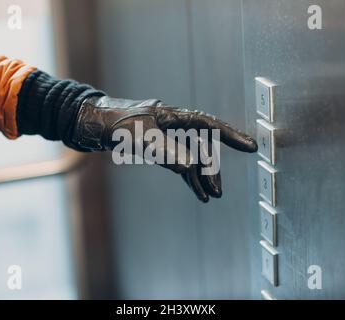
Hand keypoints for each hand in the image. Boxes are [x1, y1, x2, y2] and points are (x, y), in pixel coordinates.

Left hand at [70, 96, 256, 201]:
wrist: (94, 125)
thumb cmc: (116, 124)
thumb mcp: (140, 137)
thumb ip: (166, 151)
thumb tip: (190, 166)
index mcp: (175, 116)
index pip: (209, 125)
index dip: (231, 135)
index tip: (250, 146)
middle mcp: (176, 126)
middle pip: (202, 147)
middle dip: (211, 169)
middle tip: (217, 191)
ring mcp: (169, 138)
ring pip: (193, 158)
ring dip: (201, 177)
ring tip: (210, 197)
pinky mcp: (161, 149)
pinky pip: (181, 164)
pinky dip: (188, 178)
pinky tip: (197, 192)